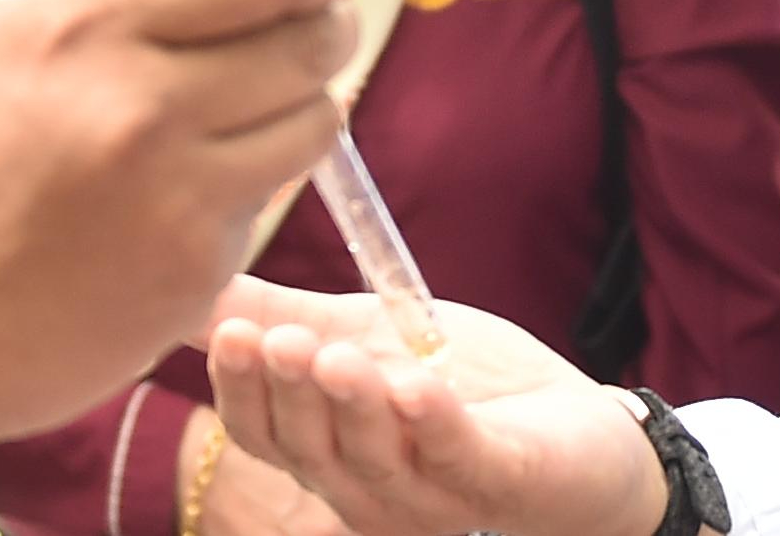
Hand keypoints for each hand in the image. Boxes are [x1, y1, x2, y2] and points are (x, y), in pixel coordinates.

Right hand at [0, 0, 360, 452]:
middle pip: (312, 35)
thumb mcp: (14, 34)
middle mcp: (139, 105)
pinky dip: (240, 191)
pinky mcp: (193, 278)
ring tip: (220, 118)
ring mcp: (174, 199)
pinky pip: (266, 202)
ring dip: (292, 109)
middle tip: (284, 33)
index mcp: (86, 23)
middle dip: (317, 24)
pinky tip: (166, 201)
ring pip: (314, 120)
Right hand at [203, 280, 665, 535]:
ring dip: (352, 407)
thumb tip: (197, 285)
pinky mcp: (497, 482)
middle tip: (276, 339)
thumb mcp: (368, 338)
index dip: (239, 389)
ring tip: (335, 357)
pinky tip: (415, 385)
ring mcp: (432, 496)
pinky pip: (459, 457)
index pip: (264, 433)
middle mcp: (368, 489)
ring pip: (374, 459)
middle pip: (310, 450)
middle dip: (289, 393)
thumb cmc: (468, 389)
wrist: (583, 435)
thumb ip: (287, 313)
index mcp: (329, 454)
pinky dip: (433, 422)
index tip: (226, 330)